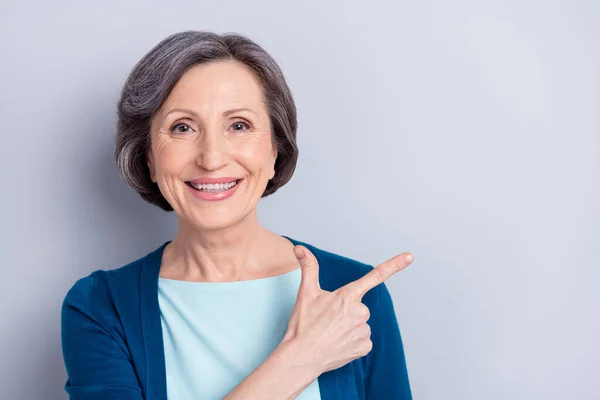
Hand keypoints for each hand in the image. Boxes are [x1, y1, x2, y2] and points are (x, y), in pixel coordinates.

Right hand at [280, 245, 413, 373]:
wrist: (302, 357)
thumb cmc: (303, 325)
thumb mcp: (306, 293)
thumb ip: (308, 267)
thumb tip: (299, 248)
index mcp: (348, 296)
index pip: (374, 276)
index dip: (394, 265)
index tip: (410, 256)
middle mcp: (360, 312)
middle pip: (359, 307)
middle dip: (346, 311)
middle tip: (328, 320)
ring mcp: (364, 331)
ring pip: (360, 323)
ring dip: (349, 326)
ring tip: (331, 334)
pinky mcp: (365, 347)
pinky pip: (362, 339)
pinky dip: (352, 340)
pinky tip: (338, 343)